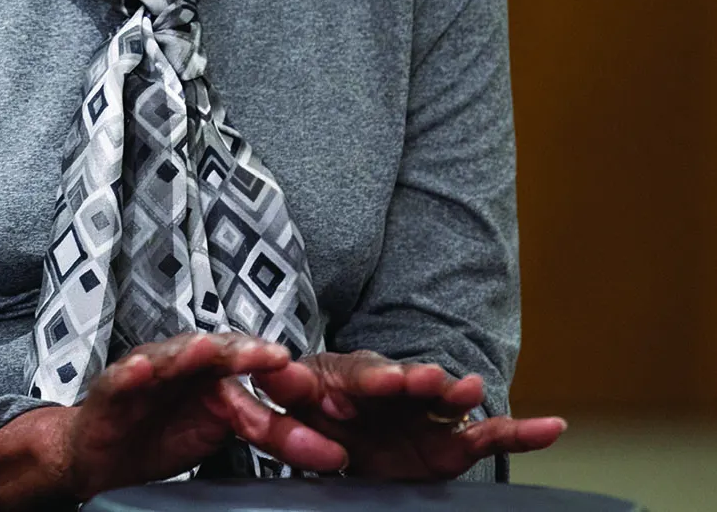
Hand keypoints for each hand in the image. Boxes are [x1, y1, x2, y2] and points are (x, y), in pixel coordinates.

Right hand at [0, 333, 347, 509]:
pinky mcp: (112, 390)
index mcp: (215, 373)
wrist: (102, 454)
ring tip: (210, 349)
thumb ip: (269, 433)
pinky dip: (133, 372)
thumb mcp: (223, 435)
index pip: (254, 370)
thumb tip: (335, 451)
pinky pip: (123, 379)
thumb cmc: (161, 436)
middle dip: (245, 352)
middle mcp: (184, 365)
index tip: (314, 386)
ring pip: (171, 356)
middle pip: (218, 352)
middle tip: (275, 357)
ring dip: (190, 351)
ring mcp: (147, 373)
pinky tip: (145, 370)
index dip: (282, 379)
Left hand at [255, 350, 566, 479]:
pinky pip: (488, 437)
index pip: (358, 374)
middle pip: (405, 382)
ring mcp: (424, 414)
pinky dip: (520, 433)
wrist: (341, 452)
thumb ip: (287, 397)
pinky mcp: (452, 442)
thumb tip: (275, 375)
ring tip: (473, 391)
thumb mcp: (292, 410)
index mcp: (346, 379)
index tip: (388, 382)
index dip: (373, 378)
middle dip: (416, 381)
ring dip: (457, 394)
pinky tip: (551, 428)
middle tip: (428, 382)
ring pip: (445, 401)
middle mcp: (391, 390)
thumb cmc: (311, 423)